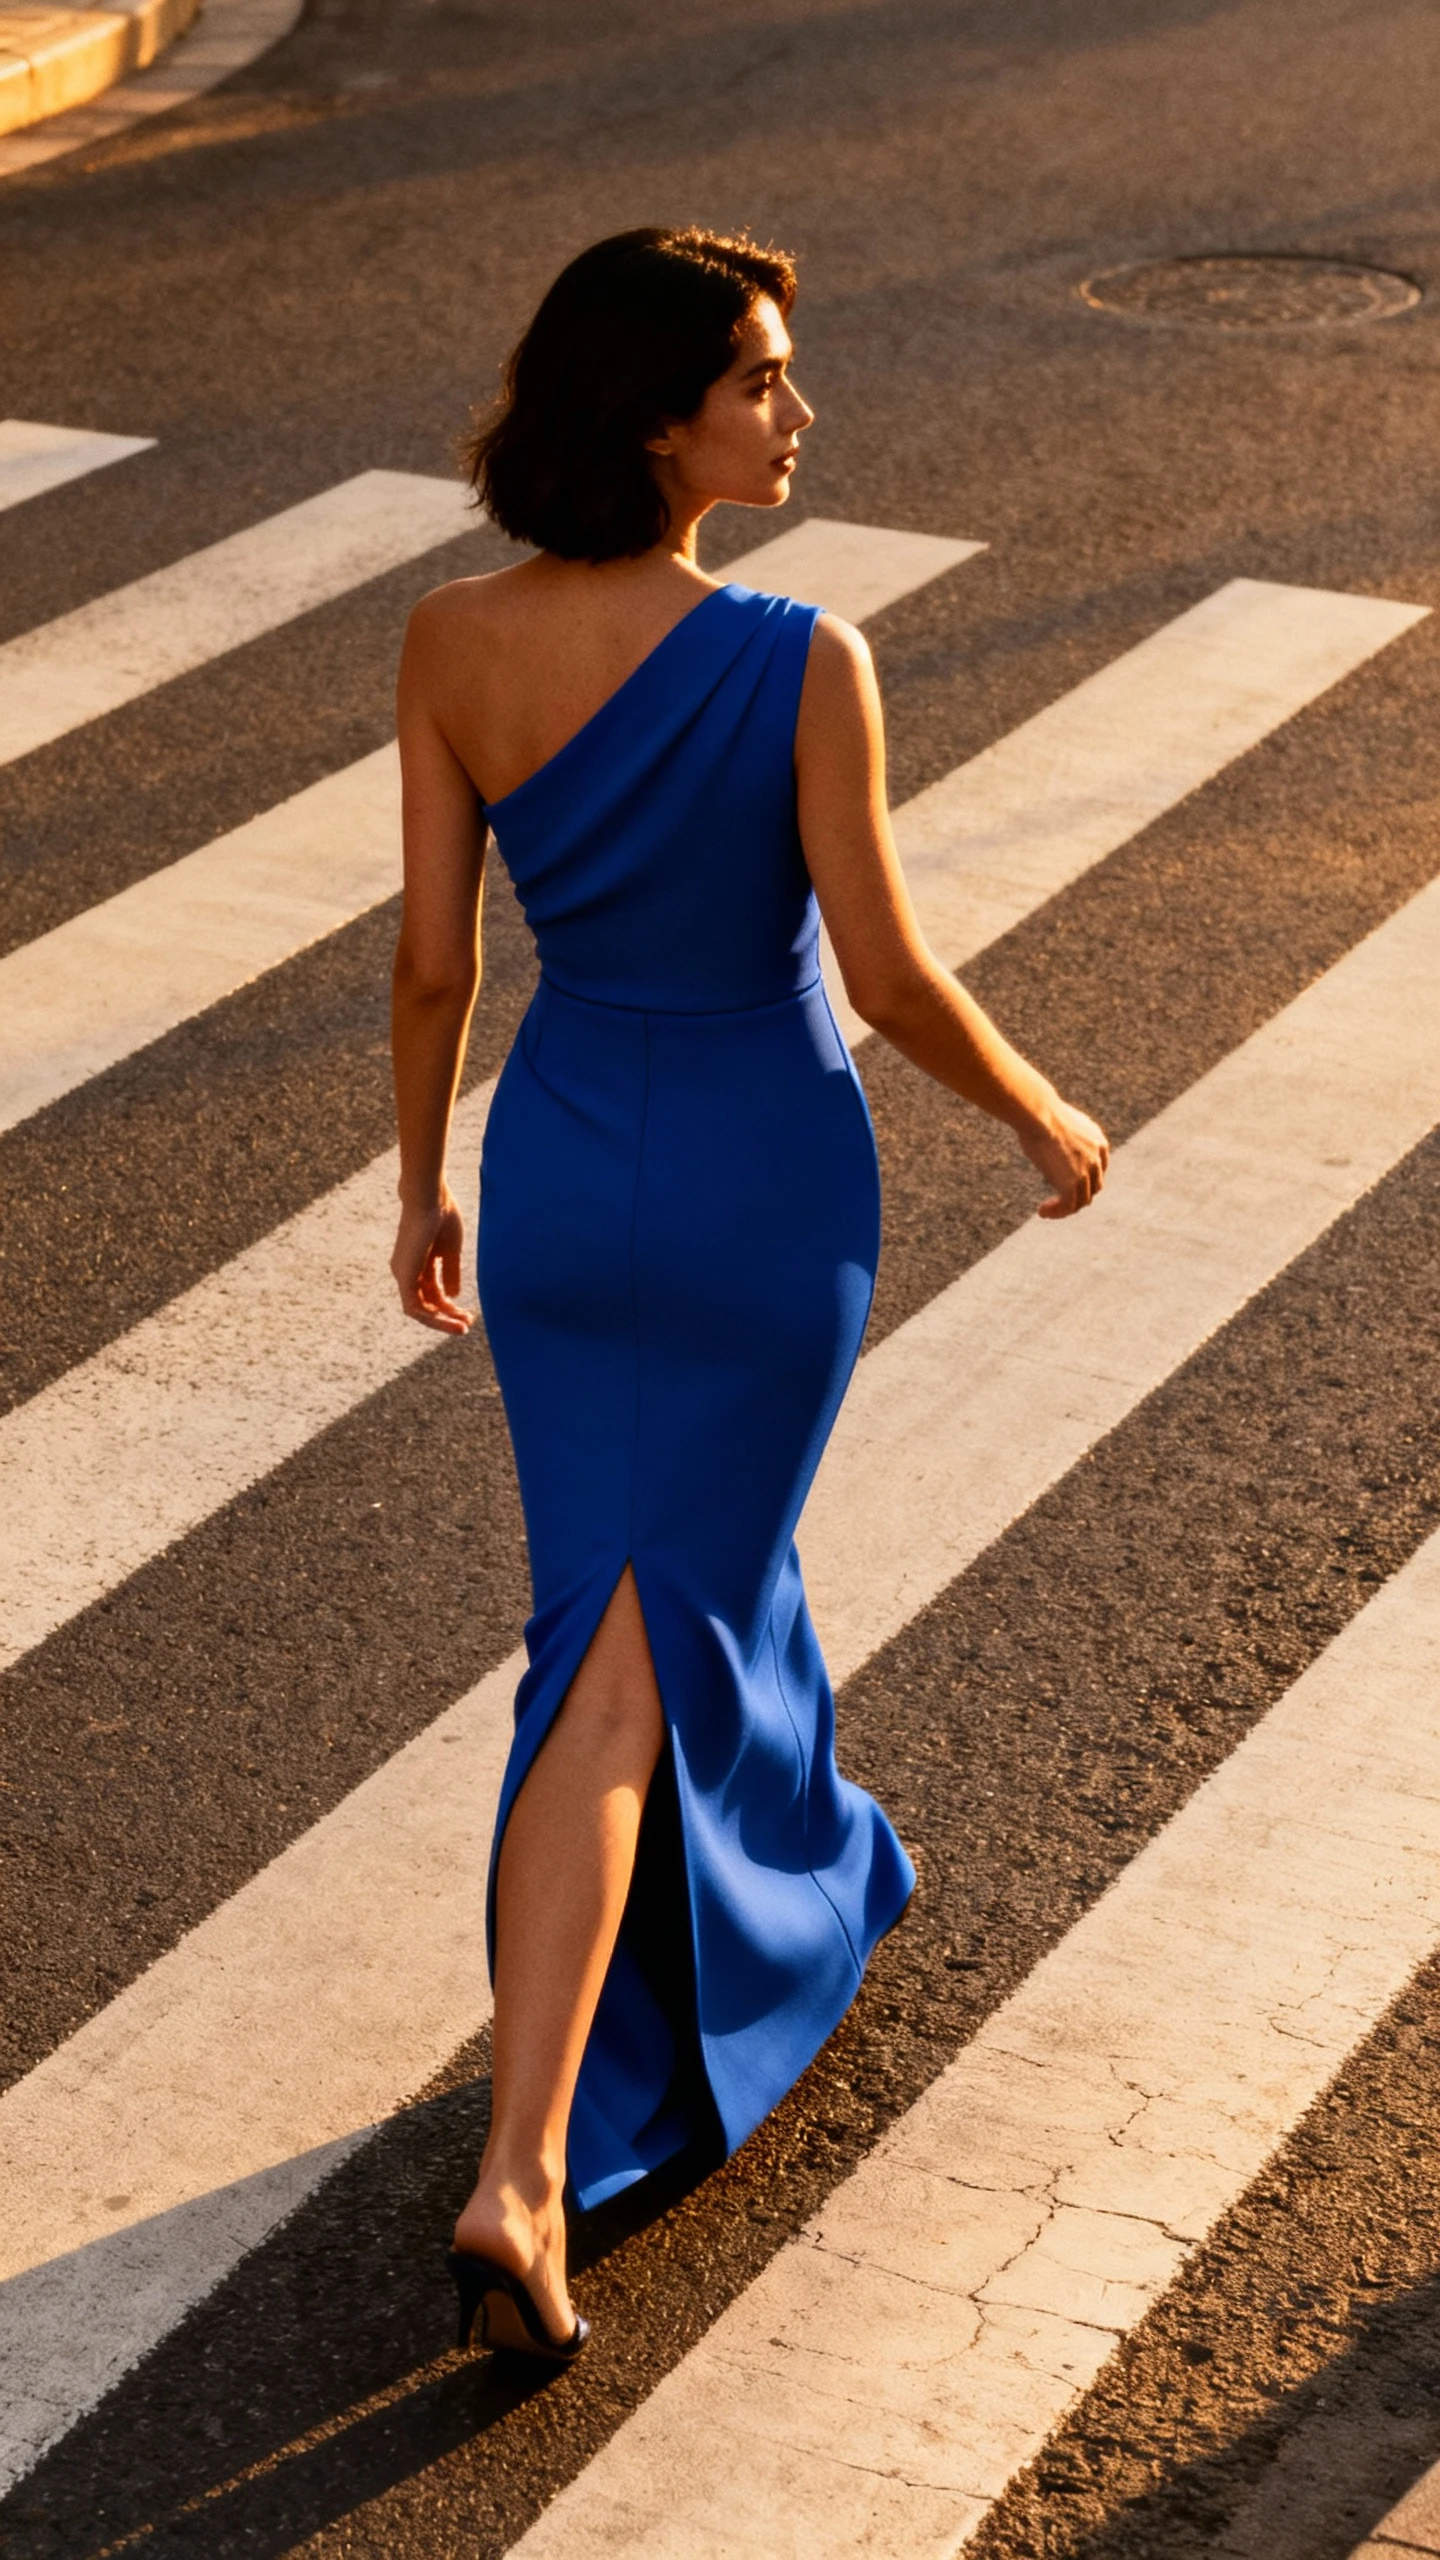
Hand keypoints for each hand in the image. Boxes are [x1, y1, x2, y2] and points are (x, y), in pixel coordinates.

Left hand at [391, 1185, 473, 1332]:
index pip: (432, 1292)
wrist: (430, 1196)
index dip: (450, 1306)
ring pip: (419, 1309)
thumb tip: (453, 1296)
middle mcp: (406, 1270)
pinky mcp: (403, 1276)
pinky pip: (414, 1307)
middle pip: (426, 1303)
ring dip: (441, 1321)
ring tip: (463, 1327)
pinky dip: (431, 1317)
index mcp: (418, 1262)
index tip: (469, 1314)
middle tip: (468, 1323)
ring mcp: (402, 1273)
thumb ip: (451, 1273)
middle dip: (447, 1316)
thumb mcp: (450, 1250)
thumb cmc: (442, 1214)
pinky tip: (450, 1321)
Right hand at [1017, 1095, 1109, 1219]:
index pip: (1099, 1168)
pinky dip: (1056, 1212)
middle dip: (1078, 1195)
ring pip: (1081, 1200)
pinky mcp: (1072, 1185)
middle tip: (1058, 1200)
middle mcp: (1096, 1158)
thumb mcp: (1059, 1122)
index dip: (1086, 1180)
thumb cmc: (1039, 1113)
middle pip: (1093, 1187)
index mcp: (1098, 1141)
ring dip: (1065, 1208)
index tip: (1067, 1184)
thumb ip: (1061, 1135)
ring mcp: (1086, 1172)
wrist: (1039, 1114)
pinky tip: (1042, 1211)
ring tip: (1046, 1210)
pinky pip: (1067, 1207)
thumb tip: (1046, 1137)